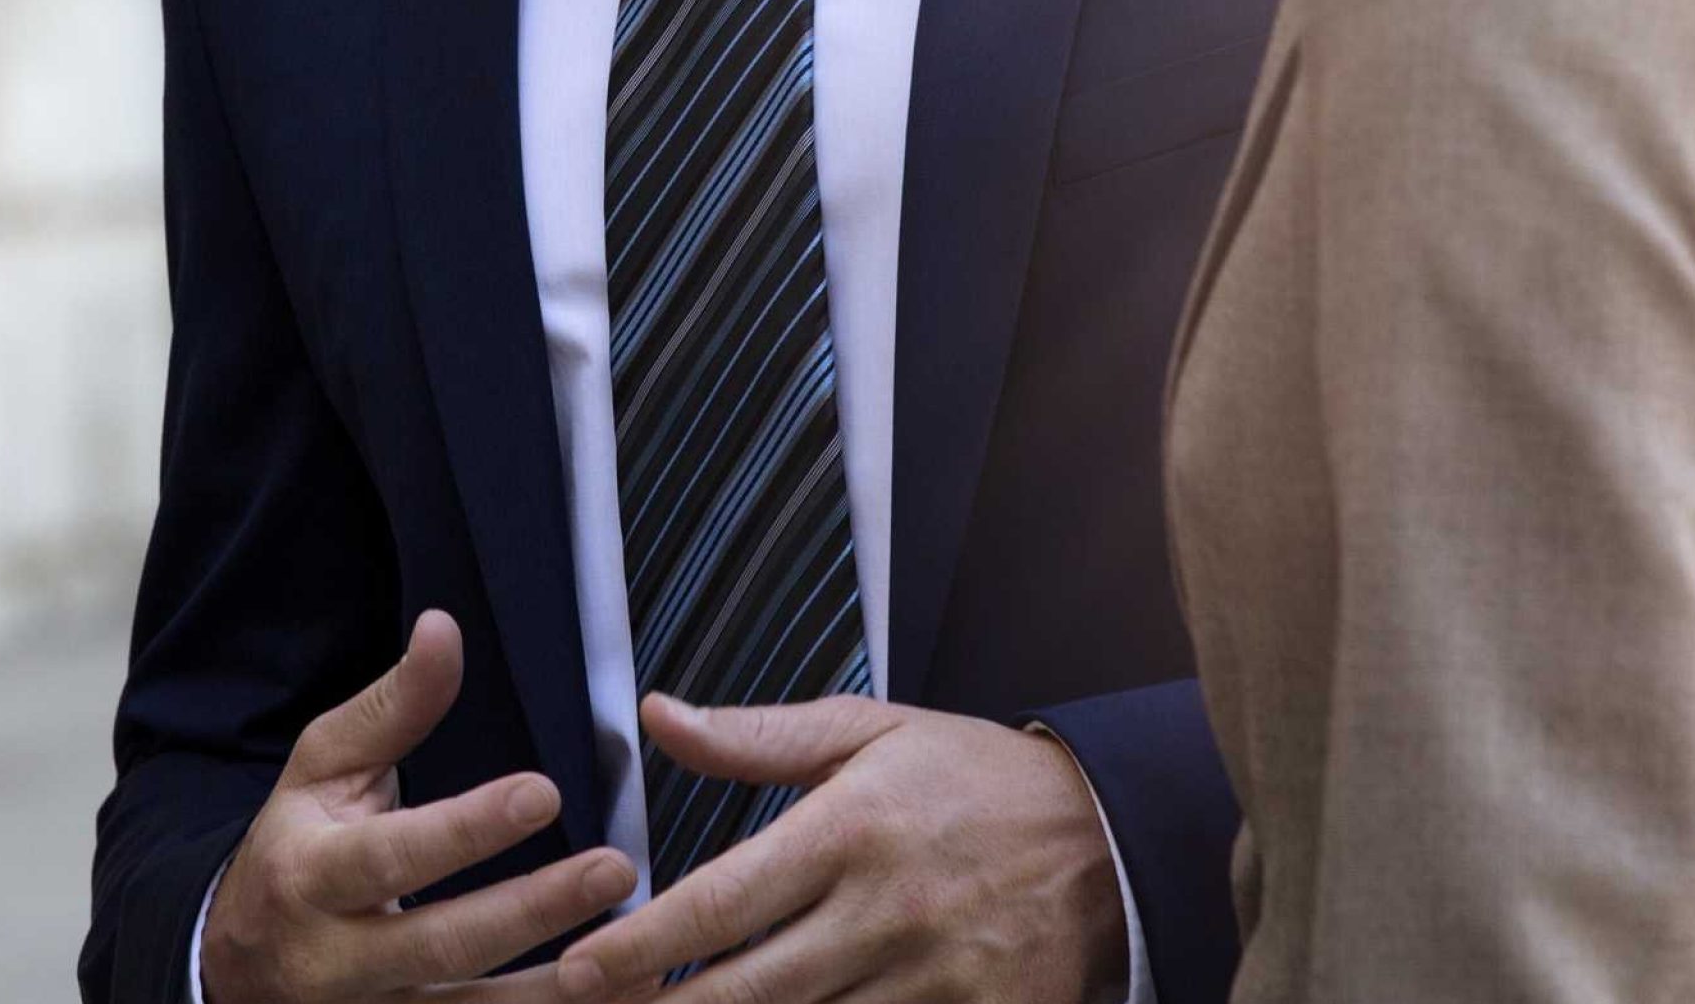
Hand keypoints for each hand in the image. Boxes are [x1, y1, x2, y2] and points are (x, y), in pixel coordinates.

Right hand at [203, 611, 642, 1003]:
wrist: (240, 965)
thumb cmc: (296, 850)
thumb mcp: (321, 770)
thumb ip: (391, 708)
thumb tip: (444, 631)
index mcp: (311, 876)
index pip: (393, 856)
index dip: (466, 830)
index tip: (542, 793)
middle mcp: (338, 961)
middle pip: (441, 945)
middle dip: (532, 912)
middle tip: (615, 869)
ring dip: (557, 995)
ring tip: (640, 963)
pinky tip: (619, 1000)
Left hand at [551, 697, 1125, 1003]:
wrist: (1112, 838)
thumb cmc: (974, 780)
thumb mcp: (870, 732)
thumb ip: (758, 737)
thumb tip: (659, 718)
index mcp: (853, 829)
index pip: (724, 899)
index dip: (643, 942)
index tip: (581, 967)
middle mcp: (888, 912)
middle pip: (752, 989)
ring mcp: (936, 981)